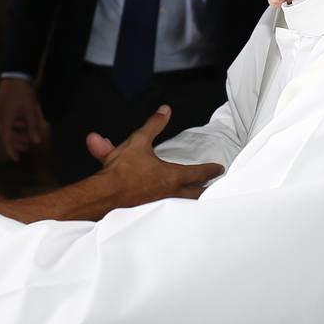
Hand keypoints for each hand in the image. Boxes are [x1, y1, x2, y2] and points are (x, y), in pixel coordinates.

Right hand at [0, 78, 47, 160]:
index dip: (12, 150)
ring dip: (17, 132)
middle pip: (7, 134)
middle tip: (28, 147)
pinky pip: (6, 119)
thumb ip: (33, 126)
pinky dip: (15, 124)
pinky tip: (24, 124)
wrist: (15, 73)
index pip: (7, 139)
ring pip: (7, 127)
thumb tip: (37, 142)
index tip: (16, 159)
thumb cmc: (24, 92)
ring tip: (28, 136)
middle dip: (17, 141)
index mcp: (5, 119)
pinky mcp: (0, 105)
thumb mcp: (31, 110)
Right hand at [86, 105, 223, 206]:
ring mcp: (160, 206)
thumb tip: (165, 109)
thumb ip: (153, 125)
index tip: (219, 168)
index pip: (198, 173)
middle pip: (196, 195)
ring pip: (183, 204)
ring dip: (192, 201)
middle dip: (205, 190)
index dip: (211, 170)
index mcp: (172, 176)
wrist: (104, 195)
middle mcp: (170, 194)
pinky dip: (175, 209)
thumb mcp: (138, 141)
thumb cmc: (122, 169)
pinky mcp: (149, 214)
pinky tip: (172, 211)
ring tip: (197, 199)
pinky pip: (168, 211)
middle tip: (212, 187)